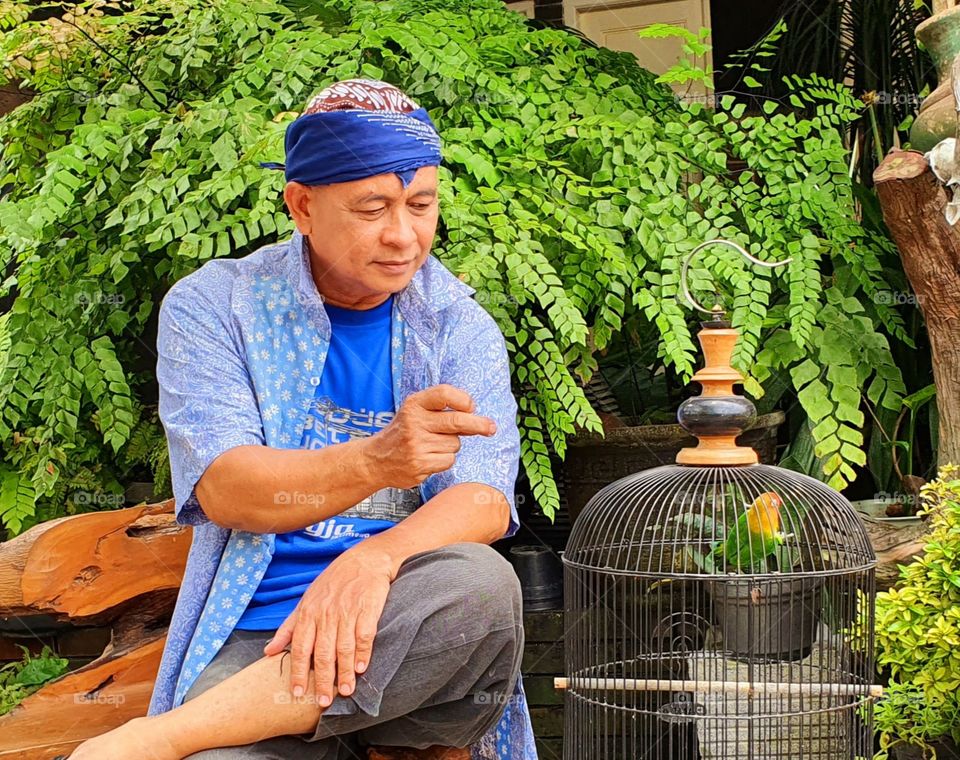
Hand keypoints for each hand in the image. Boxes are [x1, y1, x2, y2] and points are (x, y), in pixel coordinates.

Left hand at [263, 545, 394, 705]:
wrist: (365, 559)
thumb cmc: (334, 581)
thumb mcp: (306, 600)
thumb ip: (288, 627)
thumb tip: (269, 651)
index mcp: (309, 613)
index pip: (300, 647)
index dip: (298, 672)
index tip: (297, 692)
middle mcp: (326, 614)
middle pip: (323, 653)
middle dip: (323, 680)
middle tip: (323, 701)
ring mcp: (347, 612)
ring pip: (344, 648)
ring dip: (344, 673)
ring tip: (345, 691)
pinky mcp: (368, 609)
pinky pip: (364, 636)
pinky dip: (363, 653)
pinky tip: (362, 668)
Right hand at [363, 384, 495, 488]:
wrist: (376, 460)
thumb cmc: (403, 433)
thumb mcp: (415, 411)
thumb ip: (441, 410)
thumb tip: (476, 416)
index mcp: (414, 404)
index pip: (444, 394)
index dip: (463, 399)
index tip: (472, 407)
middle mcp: (414, 422)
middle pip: (457, 421)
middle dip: (479, 424)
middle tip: (491, 428)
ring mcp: (416, 444)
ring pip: (455, 444)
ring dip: (451, 446)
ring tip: (432, 445)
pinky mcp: (420, 464)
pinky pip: (449, 460)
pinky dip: (444, 460)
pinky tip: (429, 457)